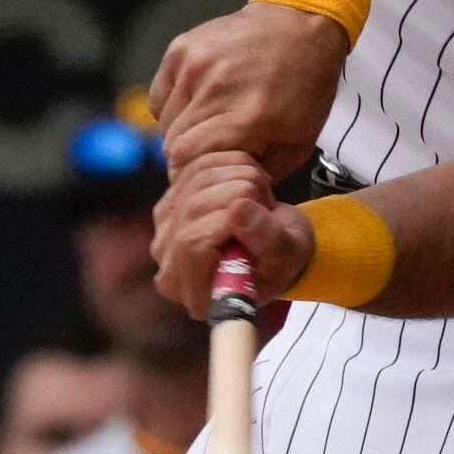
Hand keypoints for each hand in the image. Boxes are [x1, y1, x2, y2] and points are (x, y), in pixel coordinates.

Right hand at [151, 1, 348, 180]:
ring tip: (209, 127)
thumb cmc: (304, 83)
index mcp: (248, 115)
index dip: (194, 176)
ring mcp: (195, 66)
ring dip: (182, 134)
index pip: (192, 160)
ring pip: (166, 123)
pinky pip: (161, 98)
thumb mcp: (299, 141)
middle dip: (188, 159)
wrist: (299, 25)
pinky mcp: (182, 50)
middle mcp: (216, 88)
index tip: (205, 179)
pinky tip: (199, 105)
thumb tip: (227, 192)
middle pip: (175, 145)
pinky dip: (174, 110)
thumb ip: (261, 172)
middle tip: (209, 157)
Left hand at [152, 145, 313, 312]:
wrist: (275, 245)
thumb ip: (268, 239)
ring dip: (236, 174)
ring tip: (260, 193)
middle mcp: (169, 265)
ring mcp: (164, 231)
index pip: (192, 245)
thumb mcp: (289, 254)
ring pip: (192, 181)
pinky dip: (227, 161)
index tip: (259, 211)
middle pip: (191, 208)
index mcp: (196, 292)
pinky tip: (247, 178)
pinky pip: (192, 166)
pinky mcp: (170, 202)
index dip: (225, 220)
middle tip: (267, 201)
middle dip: (237, 191)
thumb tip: (238, 210)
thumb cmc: (283, 260)